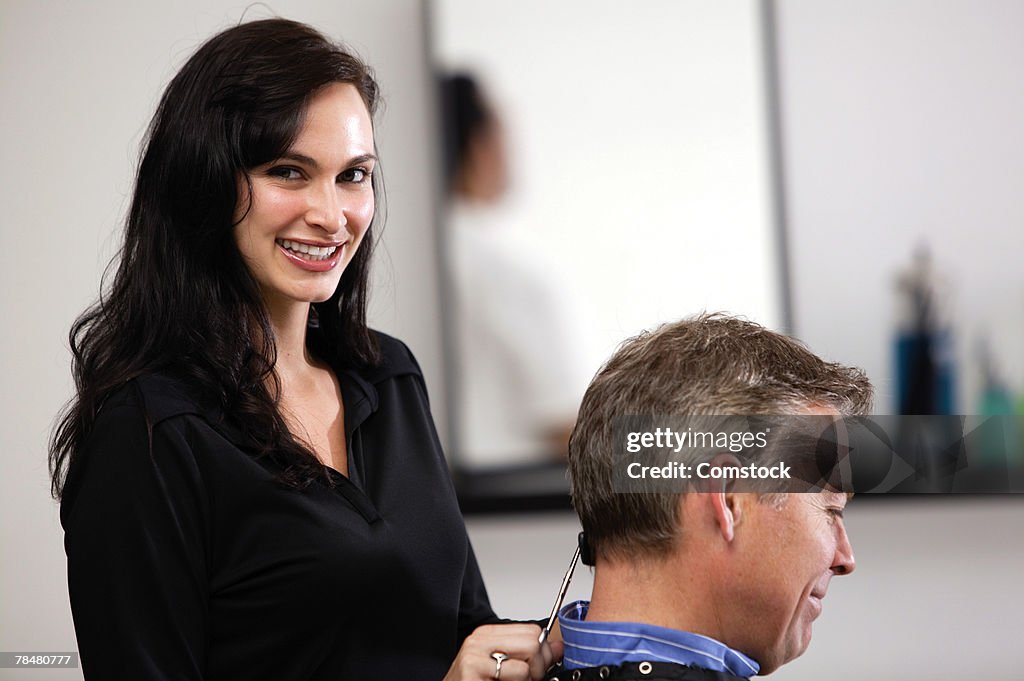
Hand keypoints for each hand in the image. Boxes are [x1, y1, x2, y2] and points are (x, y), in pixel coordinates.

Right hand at [443, 623, 562, 680]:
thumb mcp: (502, 667)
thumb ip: (529, 655)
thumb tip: (558, 647)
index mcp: (487, 634)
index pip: (532, 631)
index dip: (543, 653)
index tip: (537, 669)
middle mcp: (479, 641)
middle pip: (533, 642)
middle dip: (539, 667)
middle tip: (527, 680)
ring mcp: (474, 656)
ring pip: (526, 661)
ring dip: (527, 680)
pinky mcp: (472, 671)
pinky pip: (516, 675)